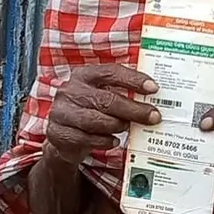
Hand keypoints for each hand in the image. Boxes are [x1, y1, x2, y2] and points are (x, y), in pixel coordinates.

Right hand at [45, 64, 160, 165]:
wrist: (62, 137)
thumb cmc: (88, 111)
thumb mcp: (100, 96)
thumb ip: (120, 93)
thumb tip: (153, 97)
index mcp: (83, 75)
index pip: (111, 73)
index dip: (133, 79)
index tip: (153, 88)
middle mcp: (70, 91)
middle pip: (106, 99)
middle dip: (134, 109)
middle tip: (153, 116)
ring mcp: (62, 112)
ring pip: (96, 120)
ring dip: (118, 125)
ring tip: (130, 128)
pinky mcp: (59, 133)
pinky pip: (87, 139)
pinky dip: (104, 141)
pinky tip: (114, 141)